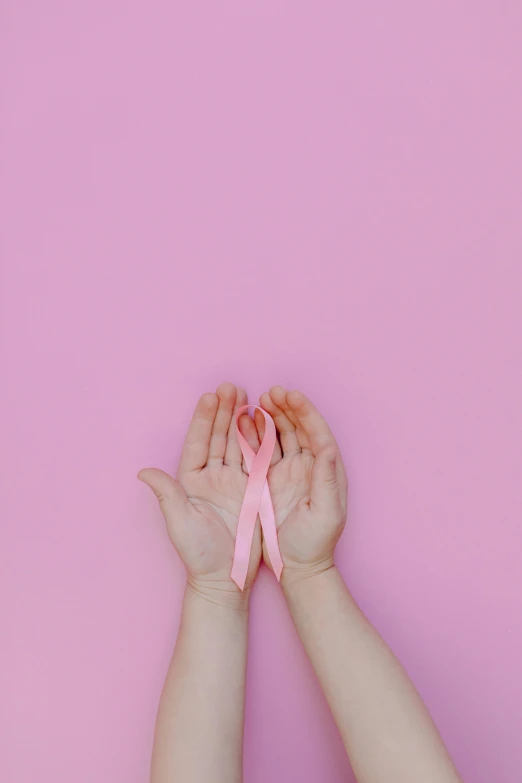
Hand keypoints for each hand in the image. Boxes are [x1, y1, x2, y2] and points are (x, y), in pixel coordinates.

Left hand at [138, 383, 261, 606]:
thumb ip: (166, 494)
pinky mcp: (253, 490)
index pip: (198, 443)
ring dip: (242, 420)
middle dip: (224, 411)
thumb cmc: (198, 553)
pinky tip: (264, 421)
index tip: (210, 397)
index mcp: (191, 481)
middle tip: (231, 386)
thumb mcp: (180, 522)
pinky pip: (256, 460)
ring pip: (238, 444)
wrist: (226, 577)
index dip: (203, 419)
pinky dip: (260, 440)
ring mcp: (233, 482)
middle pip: (218, 437)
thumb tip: (143, 472)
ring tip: (249, 396)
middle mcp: (211, 477)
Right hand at [239, 386, 347, 584]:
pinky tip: (243, 422)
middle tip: (270, 391)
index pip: (317, 432)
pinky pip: (261, 451)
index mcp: (326, 470)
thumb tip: (329, 449)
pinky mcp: (269, 479)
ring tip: (256, 400)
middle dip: (285, 407)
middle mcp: (309, 465)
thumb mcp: (326, 514)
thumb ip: (327, 480)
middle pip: (298, 428)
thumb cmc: (316, 543)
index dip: (305, 412)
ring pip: (279, 435)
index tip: (291, 395)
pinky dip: (254, 434)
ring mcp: (288, 471)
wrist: (298, 567)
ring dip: (270, 416)